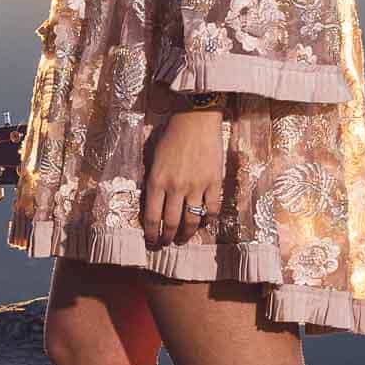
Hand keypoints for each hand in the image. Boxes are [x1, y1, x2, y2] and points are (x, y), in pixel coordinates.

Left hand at [141, 109, 223, 249]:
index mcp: (156, 181)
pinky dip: (207, 220)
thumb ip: (153, 181)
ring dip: (186, 234)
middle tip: (166, 243)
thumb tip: (152, 204)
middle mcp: (175, 187)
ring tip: (183, 239)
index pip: (151, 217)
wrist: (195, 120)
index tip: (151, 242)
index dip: (151, 234)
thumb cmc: (170, 136)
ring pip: (191, 220)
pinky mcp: (214, 183)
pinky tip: (203, 224)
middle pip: (170, 223)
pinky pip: (211, 209)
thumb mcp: (153, 159)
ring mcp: (196, 186)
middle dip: (167, 238)